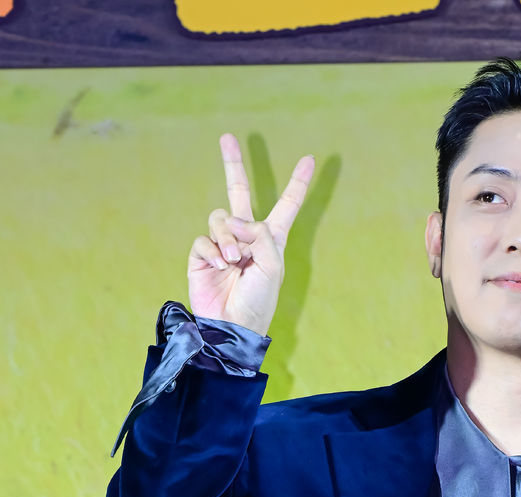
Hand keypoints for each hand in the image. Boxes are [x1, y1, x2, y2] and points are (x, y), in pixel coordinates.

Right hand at [187, 133, 314, 335]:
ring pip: (220, 217)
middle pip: (239, 193)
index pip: (285, 206)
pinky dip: (211, 251)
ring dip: (227, 237)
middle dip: (233, 165)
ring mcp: (223, 244)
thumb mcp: (272, 267)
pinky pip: (204, 239)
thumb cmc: (258, 302)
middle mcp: (246, 237)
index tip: (308, 159)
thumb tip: (236, 221)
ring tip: (233, 260)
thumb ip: (260, 236)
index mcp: (271, 240)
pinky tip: (218, 267)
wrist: (232, 326)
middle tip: (227, 137)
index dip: (296, 184)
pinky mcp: (202, 255)